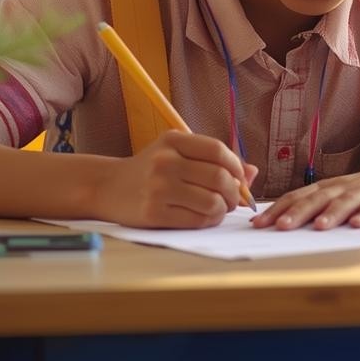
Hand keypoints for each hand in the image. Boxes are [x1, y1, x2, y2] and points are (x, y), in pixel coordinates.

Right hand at [93, 131, 257, 228]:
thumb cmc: (150, 170)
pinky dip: (209, 220)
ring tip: (219, 209)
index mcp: (173, 140)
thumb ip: (213, 160)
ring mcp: (158, 188)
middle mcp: (165, 161)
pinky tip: (205, 217)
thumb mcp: (176, 153)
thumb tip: (252, 172)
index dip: (236, 166)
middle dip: (234, 192)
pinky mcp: (154, 213)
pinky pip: (196, 220)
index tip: (240, 178)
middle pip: (219, 177)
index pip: (218, 150)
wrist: (107, 187)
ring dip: (223, 209)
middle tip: (233, 199)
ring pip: (211, 201)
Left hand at [252, 158, 359, 229]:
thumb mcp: (339, 194)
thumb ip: (315, 206)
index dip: (277, 209)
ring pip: (346, 202)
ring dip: (332, 214)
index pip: (297, 196)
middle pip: (318, 198)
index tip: (258, 224)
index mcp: (328, 187)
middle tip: (280, 227)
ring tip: (320, 227)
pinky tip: (358, 225)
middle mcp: (343, 187)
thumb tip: (281, 223)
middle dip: (298, 213)